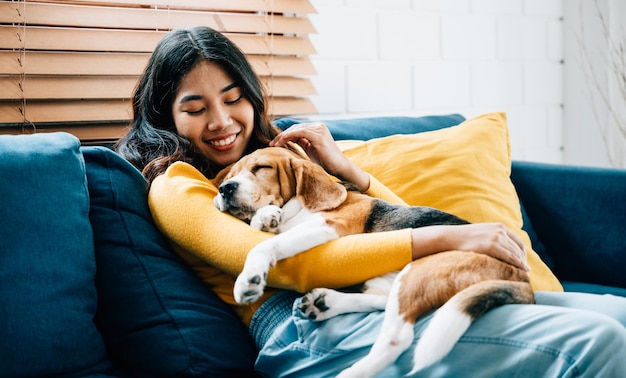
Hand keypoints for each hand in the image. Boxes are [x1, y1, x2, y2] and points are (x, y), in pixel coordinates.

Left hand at [270, 122, 369, 190]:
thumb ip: (301, 142)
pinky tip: (281, 143)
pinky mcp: (318, 135)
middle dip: (281, 135)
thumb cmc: (325, 161)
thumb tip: (287, 140)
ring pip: (296, 129)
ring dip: (283, 136)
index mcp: (317, 128)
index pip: (297, 129)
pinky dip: (289, 136)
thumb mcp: (310, 149)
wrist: (339, 167)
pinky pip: (300, 132)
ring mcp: (319, 129)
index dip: (284, 135)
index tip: (274, 143)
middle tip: (271, 144)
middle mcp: (318, 126)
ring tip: (274, 144)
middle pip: (295, 127)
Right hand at [411, 223, 529, 270]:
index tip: (524, 263)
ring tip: (524, 273)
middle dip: (523, 260)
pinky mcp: (492, 245)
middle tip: (526, 271)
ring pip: (515, 253)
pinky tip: (520, 270)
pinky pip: (510, 257)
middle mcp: (500, 230)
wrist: (450, 237)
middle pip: (518, 248)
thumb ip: (492, 238)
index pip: (517, 241)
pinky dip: (517, 264)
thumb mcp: (482, 234)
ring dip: (521, 264)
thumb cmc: (463, 239)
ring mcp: (497, 237)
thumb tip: (499, 250)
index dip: (522, 253)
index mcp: (499, 226)